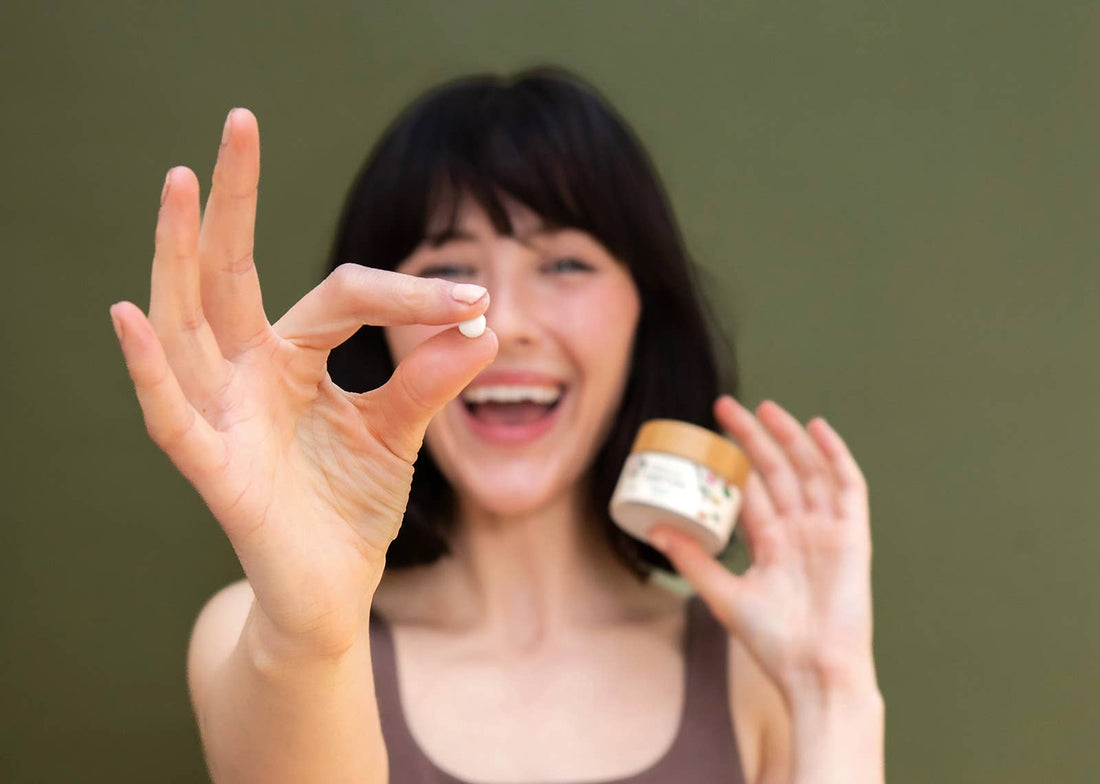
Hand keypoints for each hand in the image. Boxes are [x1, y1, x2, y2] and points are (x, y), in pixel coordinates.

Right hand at [110, 109, 497, 656]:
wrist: (332, 591)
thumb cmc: (350, 508)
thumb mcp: (399, 432)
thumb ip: (430, 380)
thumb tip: (484, 324)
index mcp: (292, 359)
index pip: (342, 293)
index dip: (407, 293)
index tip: (475, 301)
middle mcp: (248, 376)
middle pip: (229, 273)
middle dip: (233, 199)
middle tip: (238, 121)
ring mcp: (225, 417)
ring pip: (189, 324)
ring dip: (178, 255)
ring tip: (180, 183)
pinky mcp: (216, 471)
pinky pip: (173, 416)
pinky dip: (151, 370)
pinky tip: (130, 314)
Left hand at [647, 396, 875, 700]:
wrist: (814, 672)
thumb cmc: (773, 643)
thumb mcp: (723, 595)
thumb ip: (694, 561)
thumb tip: (656, 529)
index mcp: (773, 544)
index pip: (752, 490)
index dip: (733, 461)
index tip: (708, 434)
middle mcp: (800, 531)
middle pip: (777, 471)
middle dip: (753, 437)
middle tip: (724, 406)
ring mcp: (827, 530)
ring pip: (808, 470)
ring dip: (788, 437)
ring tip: (763, 408)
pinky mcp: (853, 536)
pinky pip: (848, 487)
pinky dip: (835, 455)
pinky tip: (817, 427)